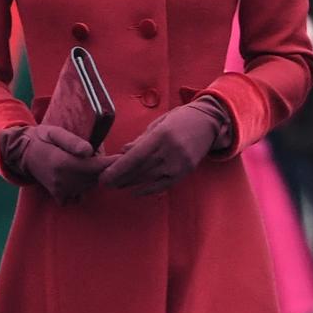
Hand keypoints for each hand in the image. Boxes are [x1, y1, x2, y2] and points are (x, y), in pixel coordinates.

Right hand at [0, 121, 107, 204]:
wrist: (22, 153)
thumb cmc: (42, 139)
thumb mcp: (54, 132)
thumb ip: (71, 141)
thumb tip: (89, 151)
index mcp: (63, 163)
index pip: (96, 167)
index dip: (111, 162)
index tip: (121, 156)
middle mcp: (62, 180)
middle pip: (96, 178)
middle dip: (101, 167)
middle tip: (97, 153)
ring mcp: (60, 190)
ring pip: (90, 186)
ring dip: (92, 176)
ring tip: (85, 162)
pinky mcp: (58, 196)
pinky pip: (79, 196)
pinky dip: (82, 187)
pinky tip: (78, 176)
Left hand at [100, 98, 229, 196]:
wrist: (208, 122)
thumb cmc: (179, 119)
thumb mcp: (158, 124)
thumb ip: (141, 140)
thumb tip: (122, 152)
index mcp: (161, 136)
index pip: (135, 156)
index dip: (118, 169)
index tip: (105, 176)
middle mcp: (170, 151)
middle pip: (140, 170)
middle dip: (121, 178)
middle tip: (105, 183)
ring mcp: (179, 163)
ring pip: (149, 178)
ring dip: (131, 184)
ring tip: (116, 186)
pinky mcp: (186, 171)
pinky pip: (163, 185)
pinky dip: (148, 190)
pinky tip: (135, 192)